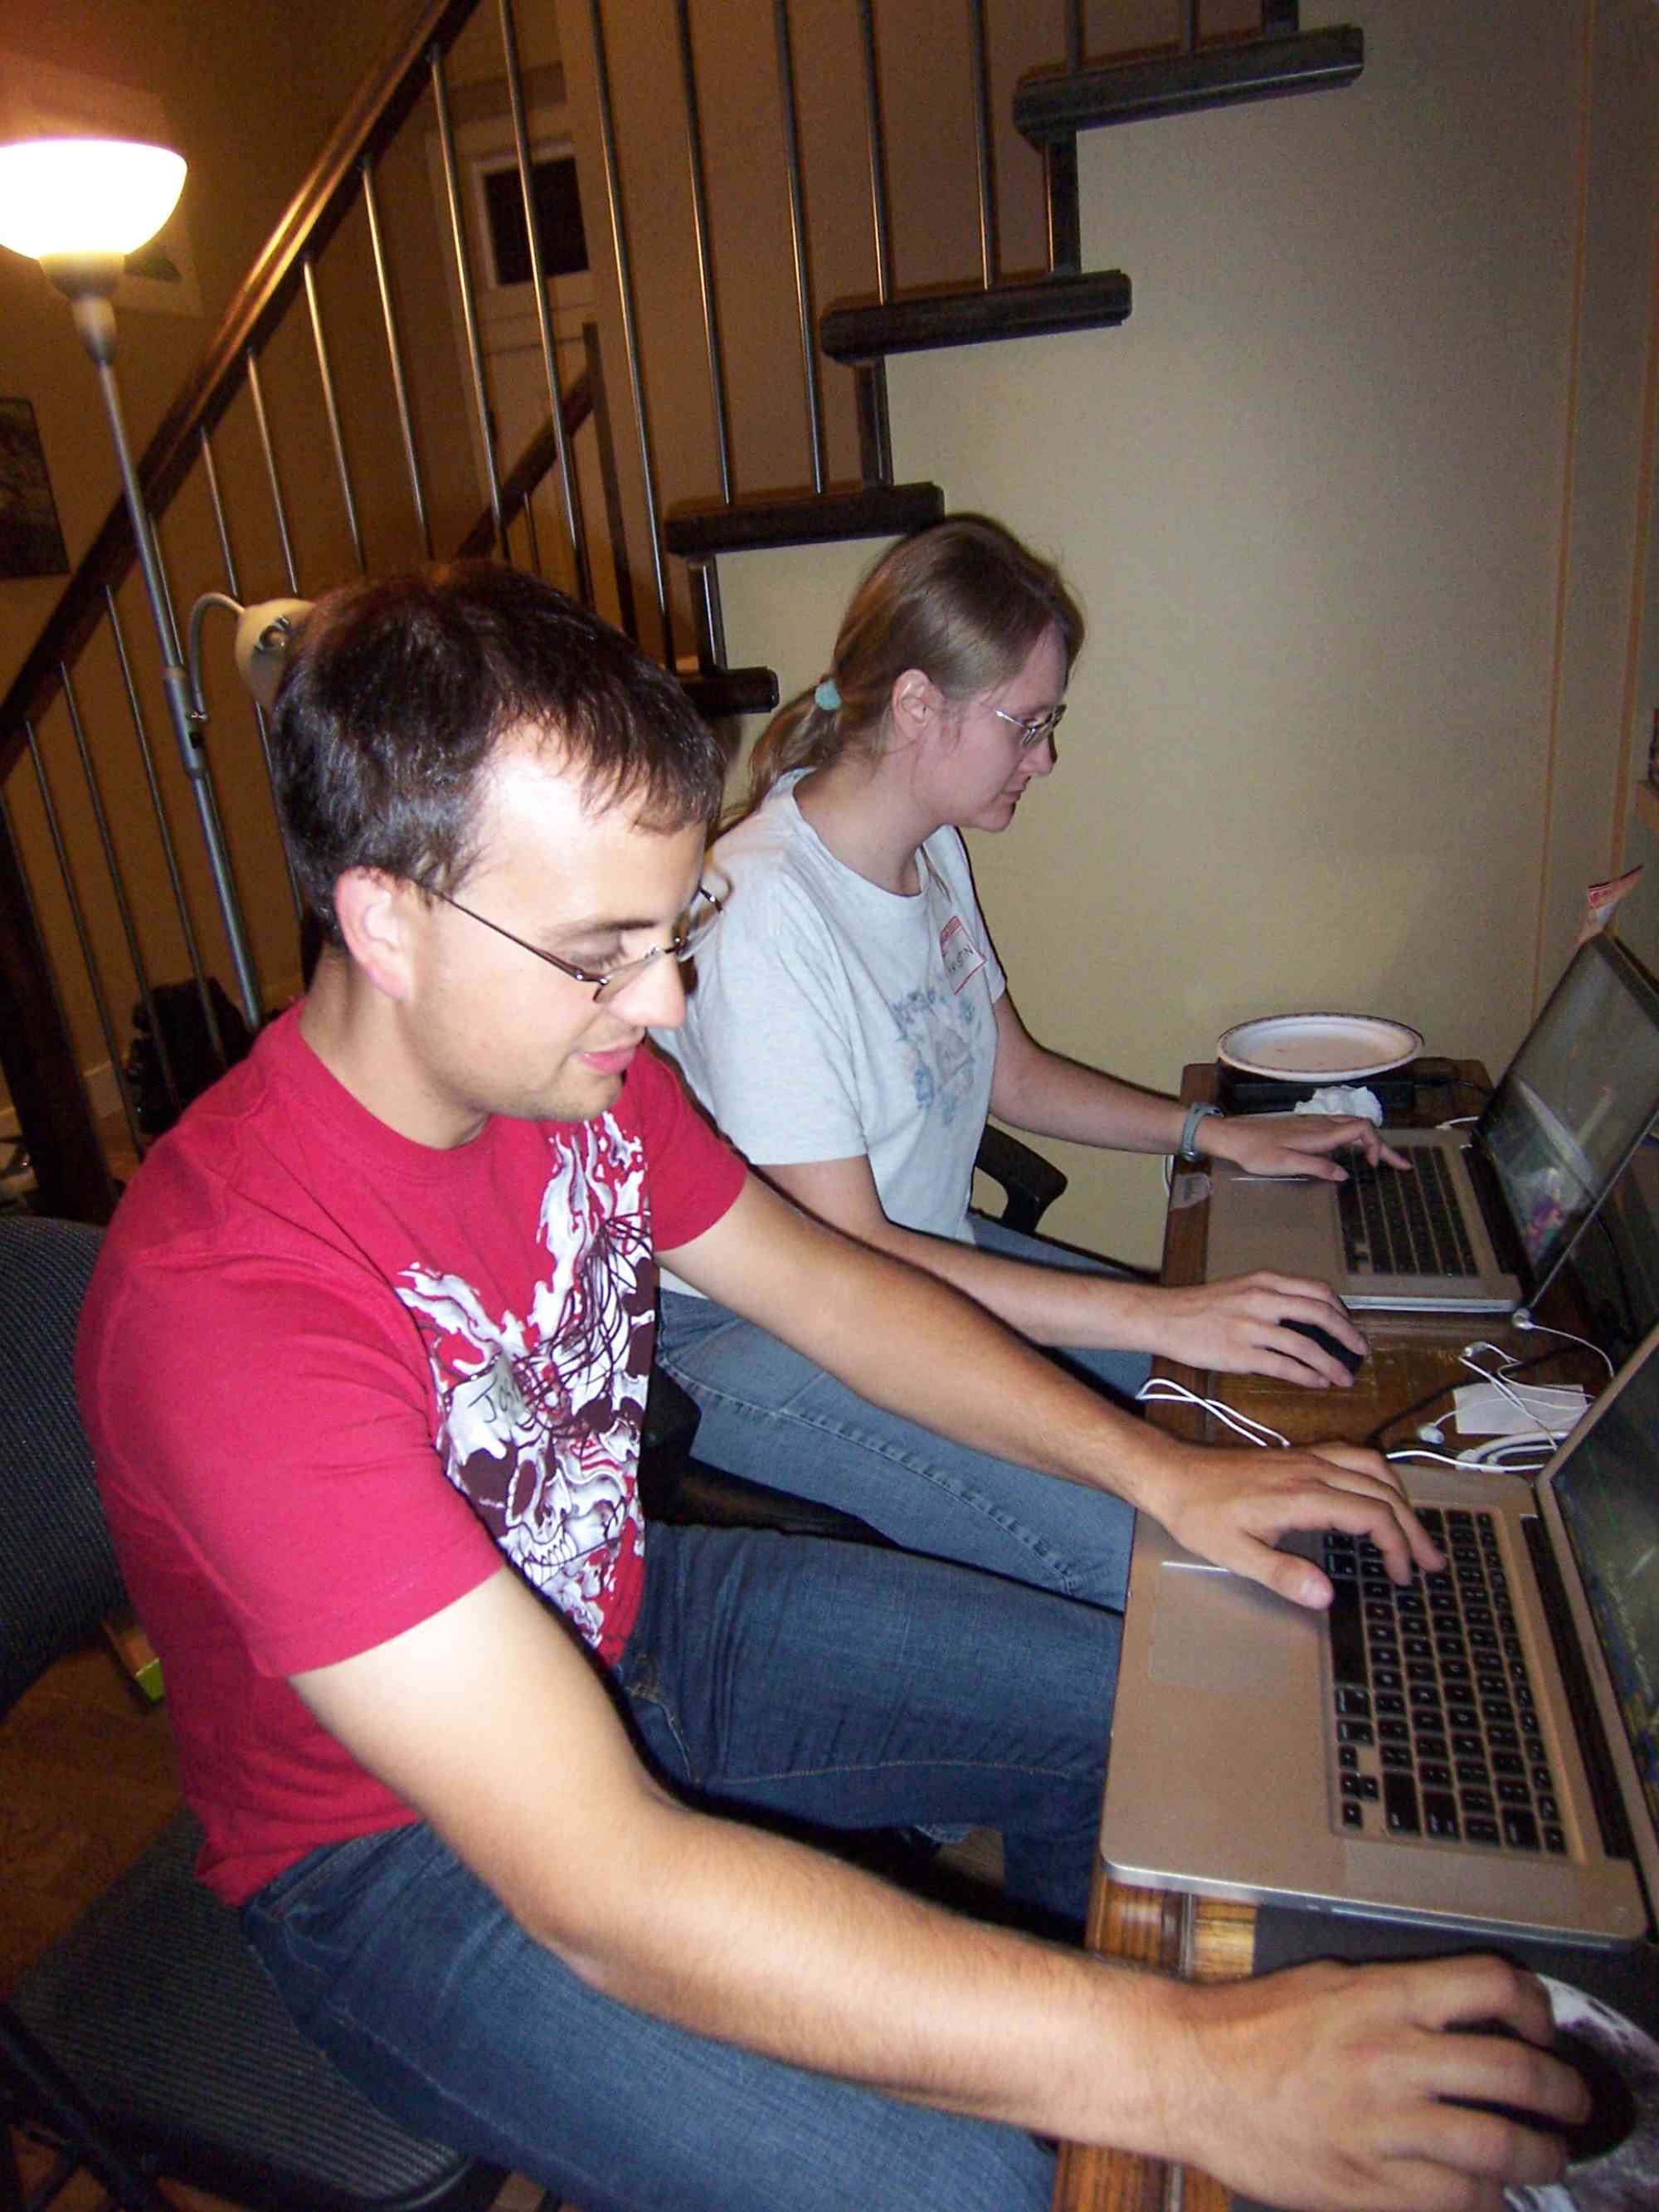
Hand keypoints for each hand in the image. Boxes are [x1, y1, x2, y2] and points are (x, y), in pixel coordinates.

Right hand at [1145, 1271, 1368, 1386]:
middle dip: (1348, 1336)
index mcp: (1265, 1281)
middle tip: (1360, 1351)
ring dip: (1331, 1364)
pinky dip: (1307, 1376)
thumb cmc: (1201, 1307)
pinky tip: (1317, 1383)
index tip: (1350, 1327)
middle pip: (1320, 1315)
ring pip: (1306, 1345)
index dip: (1341, 1311)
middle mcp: (1262, 1300)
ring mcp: (1251, 1327)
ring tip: (1344, 1378)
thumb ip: (1273, 1300)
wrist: (1164, 1317)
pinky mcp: (1240, 1354)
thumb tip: (1308, 1322)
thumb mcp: (1241, 1290)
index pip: (1318, 1291)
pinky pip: (1284, 1367)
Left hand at [1149, 1440, 1441, 1600]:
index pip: (1370, 1514)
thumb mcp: (1234, 1554)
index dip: (1396, 1546)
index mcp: (1301, 1496)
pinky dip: (1380, 1478)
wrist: (1173, 1474)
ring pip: (1374, 1467)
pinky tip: (1381, 1499)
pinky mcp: (1300, 1455)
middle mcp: (1312, 1470)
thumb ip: (1282, 1575)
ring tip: (1414, 1533)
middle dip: (1412, 1527)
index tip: (1404, 1576)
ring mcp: (1307, 1458)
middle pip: (1382, 1491)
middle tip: (1431, 1563)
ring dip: (1401, 1498)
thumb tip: (1327, 1595)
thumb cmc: (1200, 1516)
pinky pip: (1355, 1457)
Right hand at [1161, 1954, 1585, 2211]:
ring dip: (1540, 2155)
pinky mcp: (1368, 2184)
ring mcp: (1383, 2126)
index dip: (1535, 2006)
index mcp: (1383, 1997)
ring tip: (1547, 2156)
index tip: (1541, 2028)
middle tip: (1572, 2103)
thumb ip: (1396, 1996)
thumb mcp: (1329, 1982)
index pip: (1492, 1987)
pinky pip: (1456, 2201)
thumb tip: (1459, 2013)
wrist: (1190, 2075)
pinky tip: (1484, 2190)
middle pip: (1515, 2073)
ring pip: (1498, 2147)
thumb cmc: (1250, 2025)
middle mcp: (1393, 2057)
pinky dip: (1485, 2199)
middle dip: (1562, 2092)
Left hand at [1203, 1113, 1410, 1179]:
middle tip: (1397, 1164)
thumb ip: (1316, 1167)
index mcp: (1319, 1133)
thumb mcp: (1285, 1164)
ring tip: (1380, 1159)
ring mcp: (1312, 1123)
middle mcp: (1319, 1124)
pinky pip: (1338, 1127)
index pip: (1362, 1129)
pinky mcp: (1304, 1126)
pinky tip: (1352, 1151)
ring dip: (1369, 1140)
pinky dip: (1354, 1137)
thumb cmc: (1255, 1152)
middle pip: (1361, 1126)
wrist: (1232, 1136)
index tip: (1380, 1166)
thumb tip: (1345, 1174)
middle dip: (1381, 1144)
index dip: (1377, 1145)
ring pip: (1350, 1125)